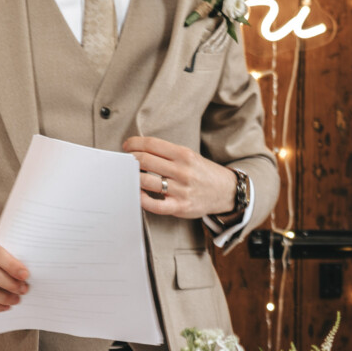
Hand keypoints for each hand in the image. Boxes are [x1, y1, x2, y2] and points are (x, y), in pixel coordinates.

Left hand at [122, 136, 236, 219]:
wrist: (226, 191)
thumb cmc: (203, 172)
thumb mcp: (190, 156)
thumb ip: (167, 153)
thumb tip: (140, 150)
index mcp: (184, 154)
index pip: (151, 144)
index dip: (134, 144)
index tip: (127, 146)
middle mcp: (182, 171)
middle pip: (145, 160)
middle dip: (130, 159)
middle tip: (126, 161)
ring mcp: (181, 189)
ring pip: (146, 181)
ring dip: (133, 177)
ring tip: (130, 176)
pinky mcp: (180, 206)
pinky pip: (154, 204)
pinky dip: (142, 199)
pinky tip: (138, 194)